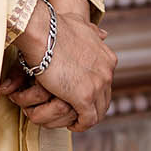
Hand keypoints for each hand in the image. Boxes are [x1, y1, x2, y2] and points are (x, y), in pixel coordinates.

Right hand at [6, 0, 115, 132]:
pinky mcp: (85, 97)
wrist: (43, 31)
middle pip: (105, 98)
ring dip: (88, 119)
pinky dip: (81, 125)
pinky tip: (72, 125)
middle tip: (79, 112)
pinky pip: (88, 119)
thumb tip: (104, 34)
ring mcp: (98, 85)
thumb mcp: (82, 25)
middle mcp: (107, 72)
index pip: (106, 81)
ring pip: (99, 112)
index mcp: (107, 58)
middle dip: (93, 107)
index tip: (82, 94)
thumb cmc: (55, 26)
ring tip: (75, 122)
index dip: (95, 90)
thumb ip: (94, 32)